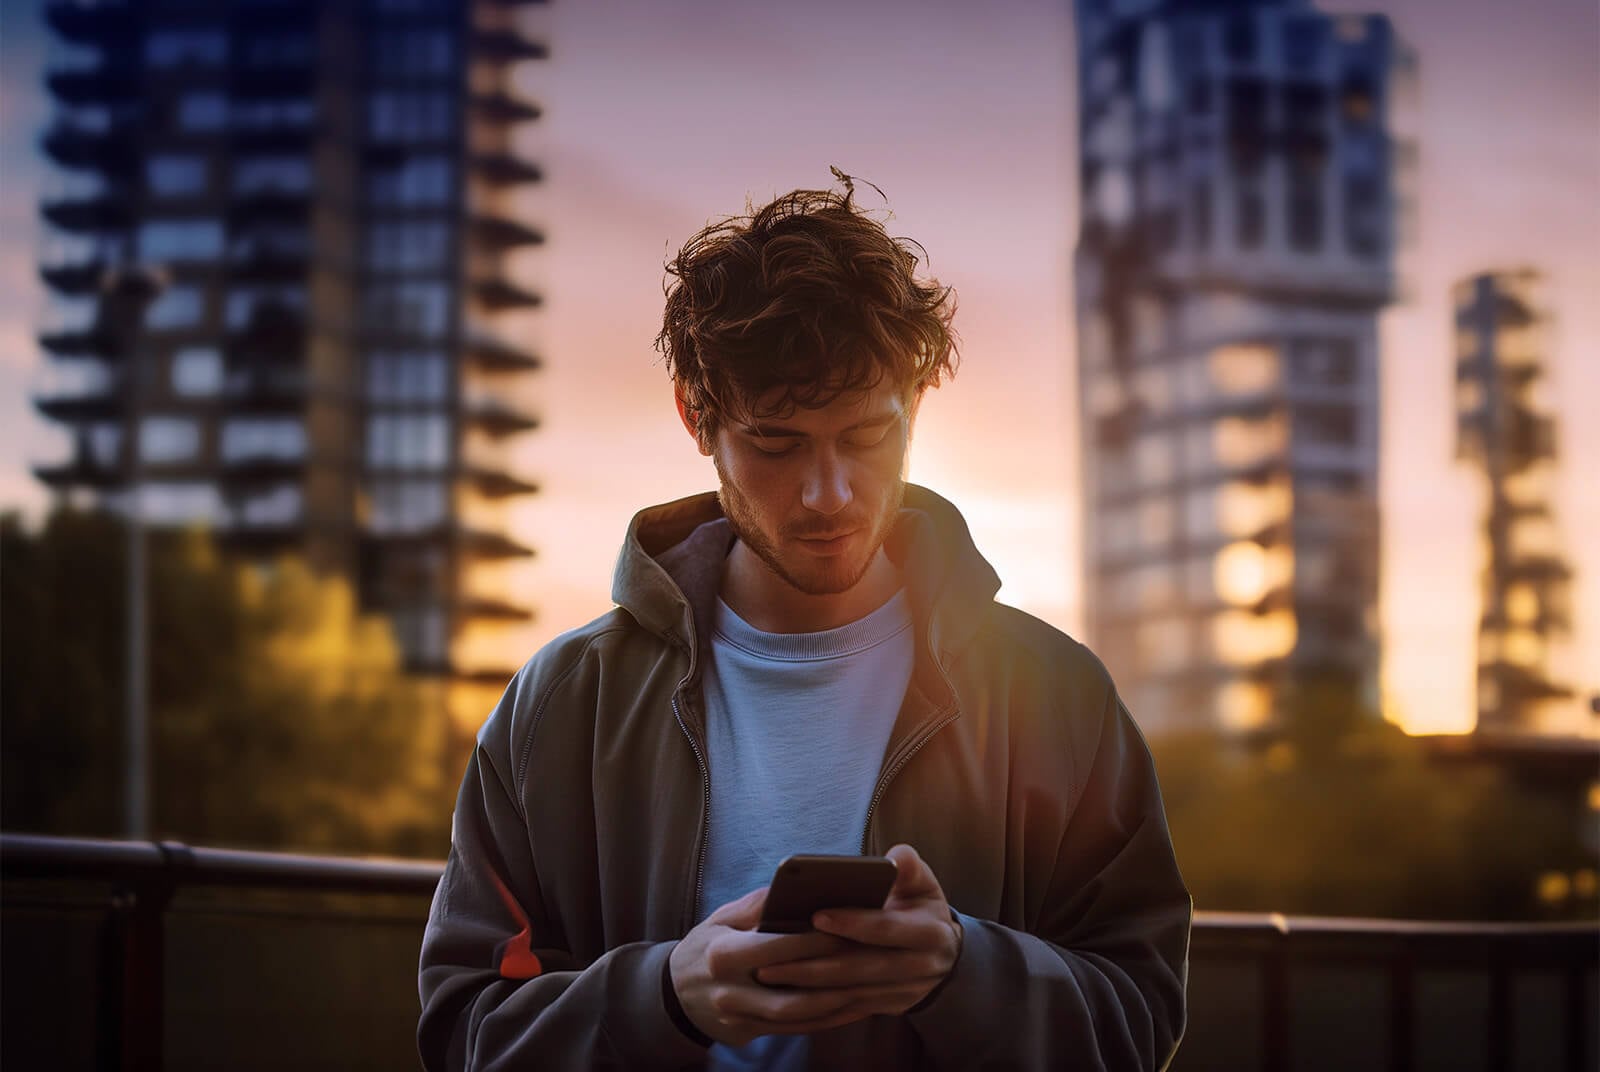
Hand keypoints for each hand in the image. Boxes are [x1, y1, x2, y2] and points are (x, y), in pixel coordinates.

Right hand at [668, 886, 890, 1046]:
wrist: (674, 996)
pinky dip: (829, 1019)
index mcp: (723, 954)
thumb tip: (798, 884)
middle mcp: (731, 991)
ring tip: (873, 984)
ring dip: (839, 1002)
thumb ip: (758, 904)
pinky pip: (798, 1029)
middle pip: (795, 987)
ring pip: (800, 1015)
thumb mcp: (722, 918)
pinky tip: (854, 1004)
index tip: (854, 927)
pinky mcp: (750, 1034)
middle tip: (875, 957)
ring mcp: (741, 1018)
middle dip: (838, 973)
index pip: (779, 947)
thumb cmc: (707, 945)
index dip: (818, 939)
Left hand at [753, 844, 962, 1013]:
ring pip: (850, 992)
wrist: (943, 954)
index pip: (887, 928)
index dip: (853, 923)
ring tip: (768, 974)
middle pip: (860, 967)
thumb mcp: (923, 884)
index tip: (816, 915)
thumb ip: (910, 867)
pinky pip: (849, 1008)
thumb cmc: (920, 907)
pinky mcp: (889, 1007)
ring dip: (807, 986)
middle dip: (814, 964)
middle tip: (770, 958)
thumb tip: (895, 858)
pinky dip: (816, 1002)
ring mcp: (905, 992)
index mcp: (929, 932)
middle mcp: (920, 967)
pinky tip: (786, 993)